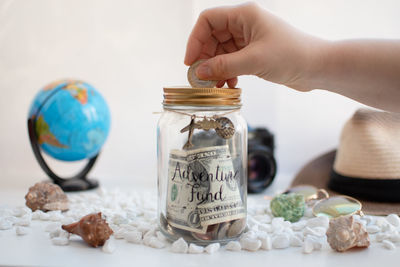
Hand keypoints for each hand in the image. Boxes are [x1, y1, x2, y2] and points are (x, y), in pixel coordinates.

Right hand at [184, 2, 324, 89]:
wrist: (317, 67)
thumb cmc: (292, 55)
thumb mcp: (254, 61)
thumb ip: (224, 66)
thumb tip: (199, 72)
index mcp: (244, 15)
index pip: (208, 21)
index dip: (195, 40)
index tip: (190, 62)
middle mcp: (245, 25)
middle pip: (212, 37)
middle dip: (205, 58)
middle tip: (201, 78)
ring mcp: (249, 40)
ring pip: (221, 52)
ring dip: (216, 69)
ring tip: (215, 85)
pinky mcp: (254, 54)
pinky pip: (232, 61)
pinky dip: (227, 72)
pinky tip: (229, 85)